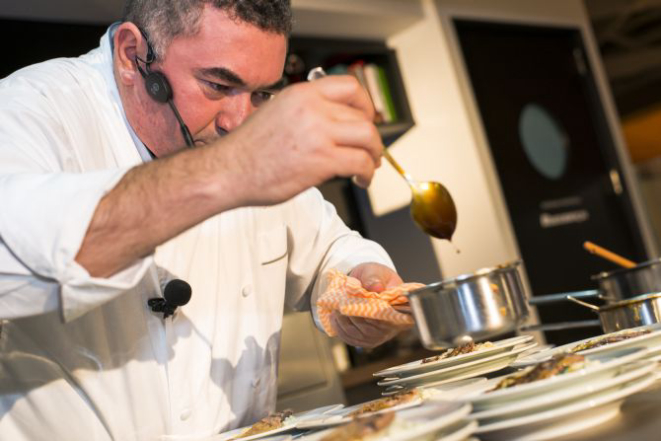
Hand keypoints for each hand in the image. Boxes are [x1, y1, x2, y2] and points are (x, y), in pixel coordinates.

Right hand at [222, 75, 382, 205]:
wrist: (227, 171)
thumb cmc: (246, 151)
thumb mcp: (277, 114)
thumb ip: (306, 114)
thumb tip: (333, 125)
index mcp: (301, 94)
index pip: (349, 87)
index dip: (364, 105)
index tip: (365, 118)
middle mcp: (312, 108)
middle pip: (361, 115)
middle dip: (371, 136)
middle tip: (370, 150)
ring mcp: (318, 133)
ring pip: (368, 137)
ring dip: (374, 153)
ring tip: (369, 166)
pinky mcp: (322, 159)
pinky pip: (360, 162)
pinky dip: (367, 173)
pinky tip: (361, 179)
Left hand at [331, 263, 411, 347]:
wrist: (367, 283)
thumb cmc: (374, 276)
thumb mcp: (375, 271)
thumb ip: (374, 277)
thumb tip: (376, 287)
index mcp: (401, 307)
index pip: (390, 317)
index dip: (373, 314)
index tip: (356, 307)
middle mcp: (393, 325)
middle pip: (372, 329)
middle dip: (353, 318)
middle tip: (339, 307)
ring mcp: (380, 335)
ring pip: (360, 335)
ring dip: (344, 324)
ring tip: (335, 311)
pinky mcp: (367, 340)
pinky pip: (353, 339)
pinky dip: (341, 330)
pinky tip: (334, 319)